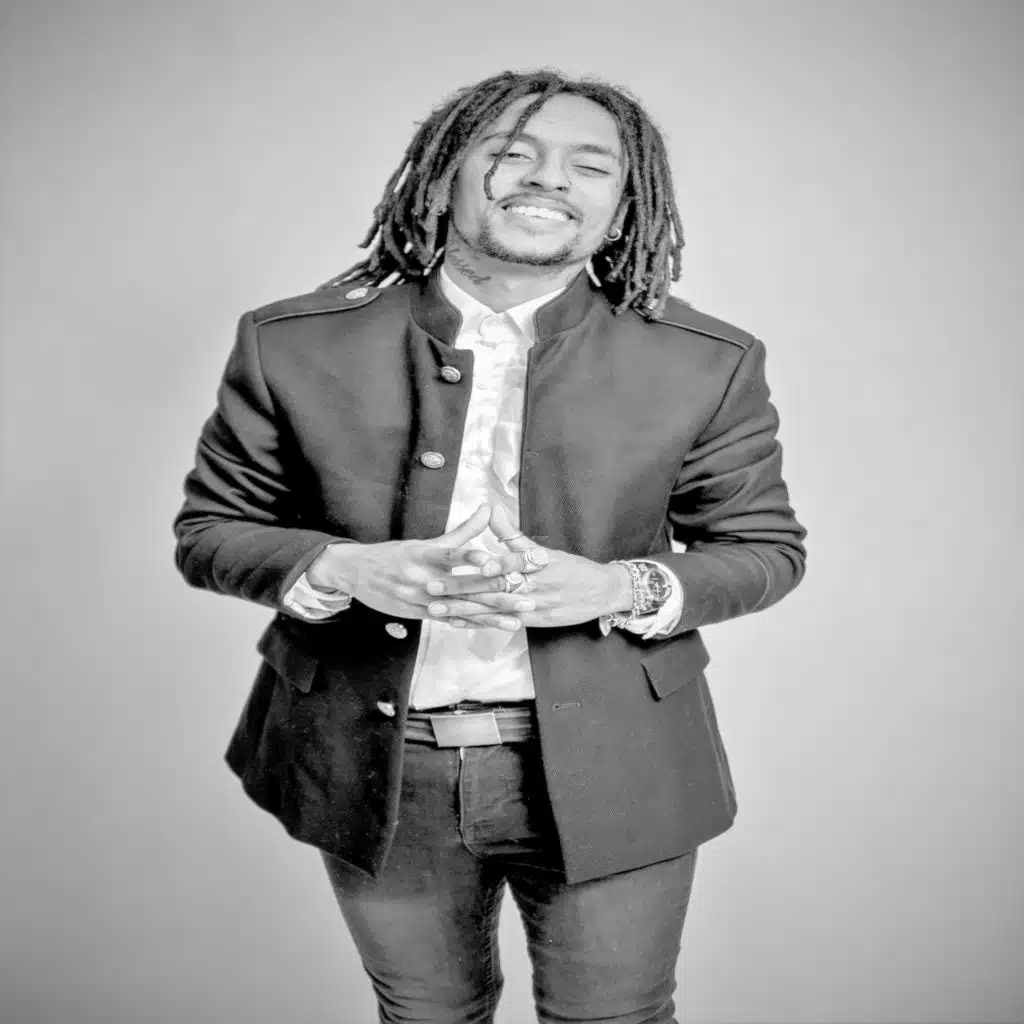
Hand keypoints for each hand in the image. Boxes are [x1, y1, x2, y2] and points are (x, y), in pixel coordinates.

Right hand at [305, 504, 523, 630]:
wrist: (357, 573)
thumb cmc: (396, 554)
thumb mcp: (427, 540)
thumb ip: (463, 530)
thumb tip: (488, 508)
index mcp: (426, 555)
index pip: (454, 556)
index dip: (475, 560)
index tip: (498, 562)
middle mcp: (423, 578)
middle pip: (466, 587)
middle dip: (500, 593)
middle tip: (528, 596)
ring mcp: (421, 600)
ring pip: (461, 609)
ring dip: (492, 615)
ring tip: (518, 618)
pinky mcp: (419, 615)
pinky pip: (450, 620)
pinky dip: (472, 624)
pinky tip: (493, 626)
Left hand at [423, 507, 633, 628]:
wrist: (602, 593)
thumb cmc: (572, 568)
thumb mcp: (544, 550)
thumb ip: (513, 534)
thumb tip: (492, 510)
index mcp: (537, 563)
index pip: (509, 562)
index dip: (484, 563)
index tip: (459, 560)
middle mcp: (535, 587)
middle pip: (494, 589)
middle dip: (461, 589)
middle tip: (433, 587)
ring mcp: (534, 608)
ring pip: (494, 609)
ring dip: (464, 610)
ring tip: (437, 609)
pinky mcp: (533, 623)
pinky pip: (501, 624)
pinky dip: (478, 623)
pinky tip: (457, 624)